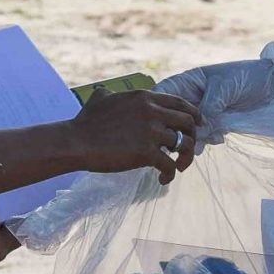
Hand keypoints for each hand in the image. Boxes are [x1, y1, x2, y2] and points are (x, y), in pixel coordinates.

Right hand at [68, 88, 200, 183]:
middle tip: (186, 150)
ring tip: (179, 167)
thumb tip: (104, 92)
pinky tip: (163, 180)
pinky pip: (170, 165)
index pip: (180, 104)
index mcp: (145, 97)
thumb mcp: (100, 98)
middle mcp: (152, 111)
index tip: (197, 125)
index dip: (193, 115)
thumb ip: (110, 94)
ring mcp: (151, 132)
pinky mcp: (146, 153)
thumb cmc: (85, 122)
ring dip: (185, 159)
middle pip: (188, 123)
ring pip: (184, 145)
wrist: (76, 142)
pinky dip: (170, 174)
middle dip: (192, 138)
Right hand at [156, 60, 273, 128]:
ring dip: (194, 138)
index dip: (156, 109)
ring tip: (211, 135)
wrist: (273, 86)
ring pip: (184, 131)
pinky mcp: (212, 125)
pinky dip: (208, 140)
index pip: (162, 94)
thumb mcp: (223, 89)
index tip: (159, 120)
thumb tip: (197, 134)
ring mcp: (200, 113)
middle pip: (169, 118)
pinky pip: (202, 138)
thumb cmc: (245, 77)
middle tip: (187, 135)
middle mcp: (188, 98)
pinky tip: (220, 135)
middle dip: (175, 128)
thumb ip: (208, 109)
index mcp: (186, 82)